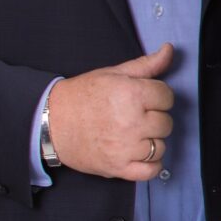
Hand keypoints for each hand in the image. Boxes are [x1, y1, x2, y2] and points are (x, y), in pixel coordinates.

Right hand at [45, 45, 176, 180]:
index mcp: (131, 94)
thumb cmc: (82, 96)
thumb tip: (169, 50)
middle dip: (154, 118)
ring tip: (133, 134)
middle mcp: (131, 122)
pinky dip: (150, 164)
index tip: (144, 99)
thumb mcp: (113, 74)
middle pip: (166, 122)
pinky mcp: (118, 167)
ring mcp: (125, 147)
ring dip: (151, 141)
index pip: (167, 97)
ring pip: (161, 146)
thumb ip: (146, 64)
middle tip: (135, 116)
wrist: (51, 122)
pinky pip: (151, 170)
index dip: (157, 96)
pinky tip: (139, 154)